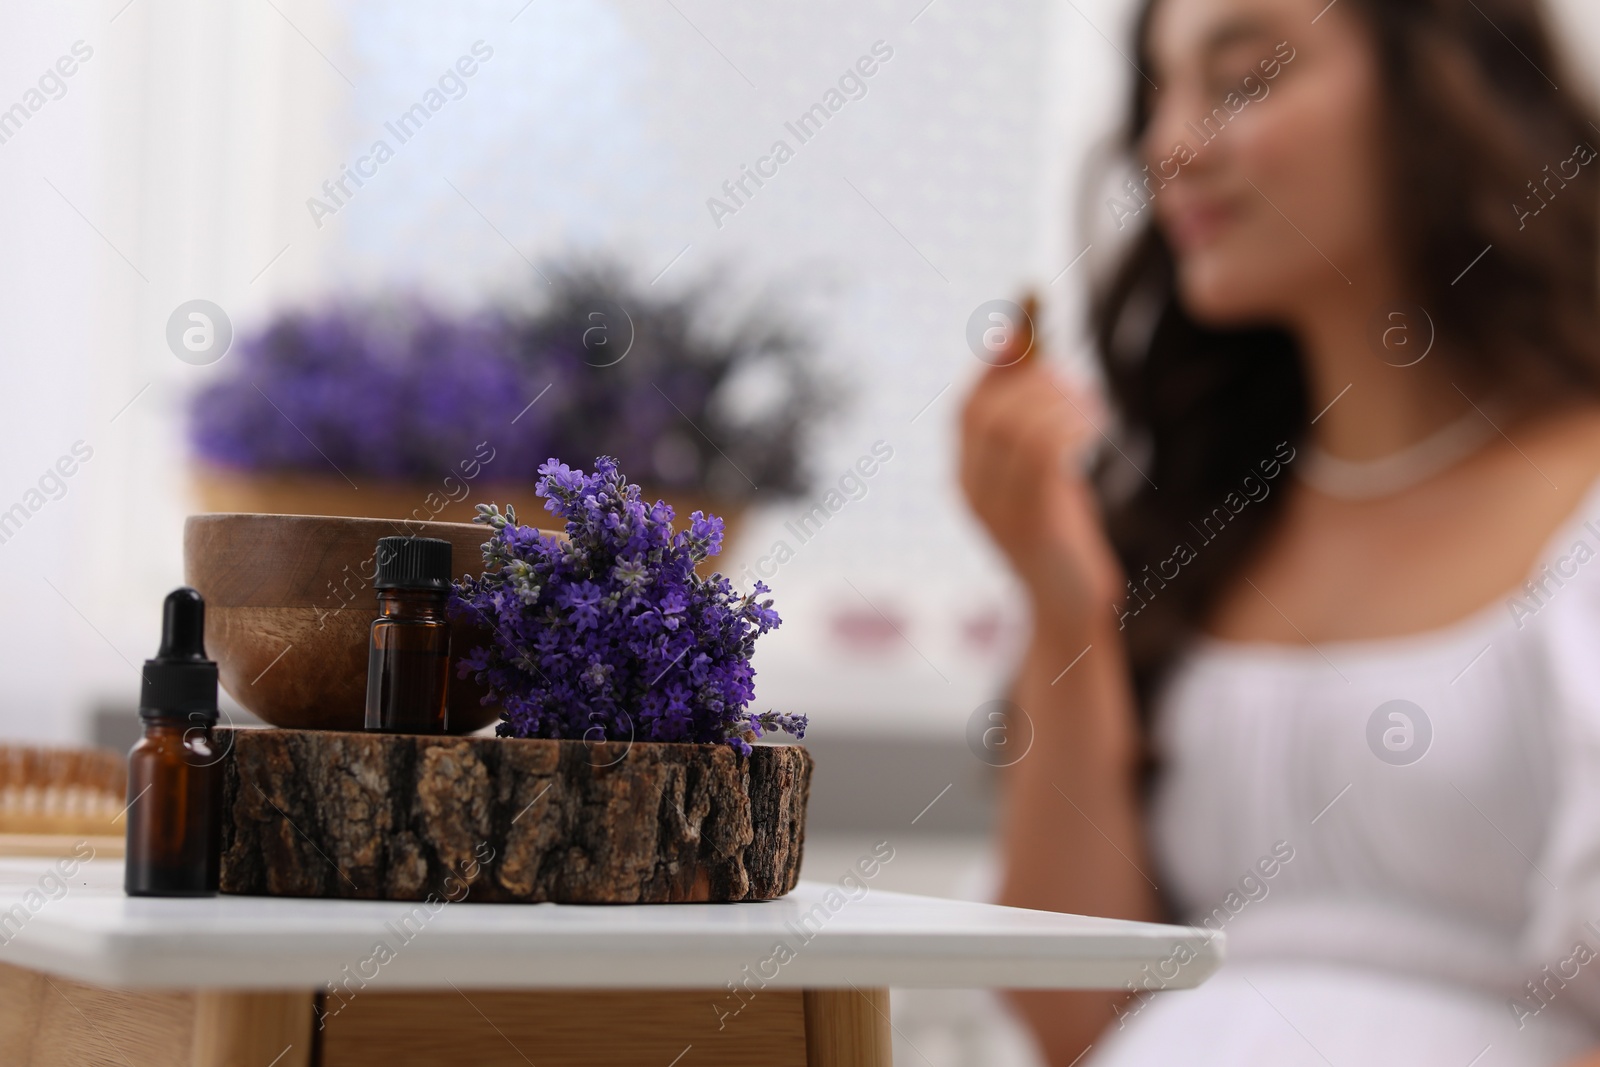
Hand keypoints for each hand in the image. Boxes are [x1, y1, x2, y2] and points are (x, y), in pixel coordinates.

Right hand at [959, 340, 1123, 639]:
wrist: (1070, 608)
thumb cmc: (1063, 537)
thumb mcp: (1044, 478)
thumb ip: (1035, 430)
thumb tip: (1039, 364)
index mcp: (968, 479)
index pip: (967, 409)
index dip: (994, 369)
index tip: (1023, 334)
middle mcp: (972, 492)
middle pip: (988, 413)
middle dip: (1034, 383)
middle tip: (1078, 382)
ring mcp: (997, 510)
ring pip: (1016, 427)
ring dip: (1059, 404)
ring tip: (1094, 409)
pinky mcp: (1032, 522)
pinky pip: (1044, 453)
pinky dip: (1071, 426)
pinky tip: (1096, 428)